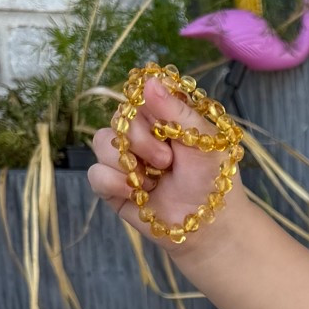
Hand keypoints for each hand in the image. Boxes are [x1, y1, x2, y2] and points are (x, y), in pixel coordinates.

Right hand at [88, 72, 250, 250]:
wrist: (210, 227)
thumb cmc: (213, 181)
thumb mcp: (205, 141)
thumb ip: (177, 111)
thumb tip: (149, 81)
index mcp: (163, 118)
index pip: (140, 95)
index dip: (148, 108)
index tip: (166, 126)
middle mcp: (140, 134)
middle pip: (119, 118)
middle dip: (141, 140)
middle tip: (167, 162)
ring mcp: (125, 160)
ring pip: (101, 142)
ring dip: (128, 163)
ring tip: (155, 181)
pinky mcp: (112, 186)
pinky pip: (95, 173)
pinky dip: (114, 183)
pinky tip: (136, 193)